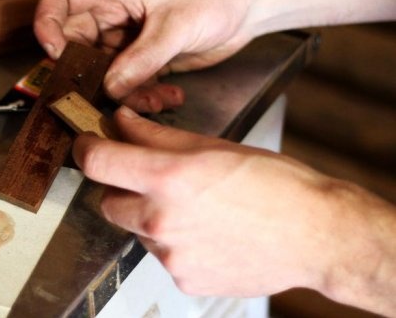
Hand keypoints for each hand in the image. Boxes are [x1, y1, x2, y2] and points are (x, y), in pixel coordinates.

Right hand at [34, 0, 254, 109]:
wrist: (250, 7)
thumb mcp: (175, 26)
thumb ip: (140, 60)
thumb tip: (111, 87)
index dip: (47, 21)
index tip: (54, 51)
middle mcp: (115, 14)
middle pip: (76, 43)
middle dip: (87, 73)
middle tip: (101, 93)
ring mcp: (129, 39)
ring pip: (104, 72)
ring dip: (123, 93)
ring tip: (151, 99)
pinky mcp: (145, 59)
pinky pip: (130, 83)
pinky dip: (144, 95)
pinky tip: (168, 95)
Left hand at [72, 106, 395, 307]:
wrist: (315, 236)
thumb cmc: (275, 185)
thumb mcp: (213, 146)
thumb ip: (157, 136)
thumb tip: (123, 123)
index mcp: (168, 178)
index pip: (98, 162)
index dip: (86, 149)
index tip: (87, 144)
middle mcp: (161, 219)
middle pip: (107, 201)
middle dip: (120, 187)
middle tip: (149, 178)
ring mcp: (169, 254)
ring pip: (135, 229)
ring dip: (149, 215)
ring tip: (193, 208)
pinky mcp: (181, 278)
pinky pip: (160, 254)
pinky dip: (172, 242)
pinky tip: (205, 232)